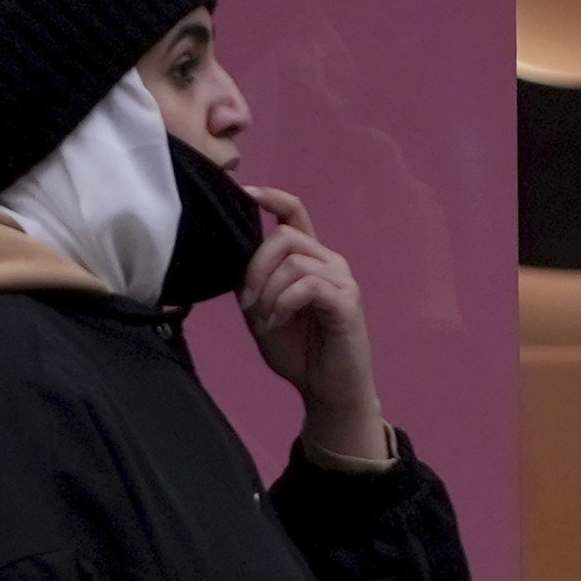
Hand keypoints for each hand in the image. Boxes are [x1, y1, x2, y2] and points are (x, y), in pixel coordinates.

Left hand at [238, 183, 387, 467]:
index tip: (245, 191)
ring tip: (265, 320)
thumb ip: (251, 283)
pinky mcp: (347, 302)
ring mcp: (342, 280)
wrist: (327, 390)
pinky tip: (277, 321)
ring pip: (294, 262)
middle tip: (246, 302)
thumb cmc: (298, 351)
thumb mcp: (262, 312)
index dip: (271, 197)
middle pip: (284, 237)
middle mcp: (329, 262)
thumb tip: (233, 257)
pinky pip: (308, 286)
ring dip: (268, 292)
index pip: (294, 213)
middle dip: (255, 267)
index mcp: (310, 259)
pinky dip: (283, 303)